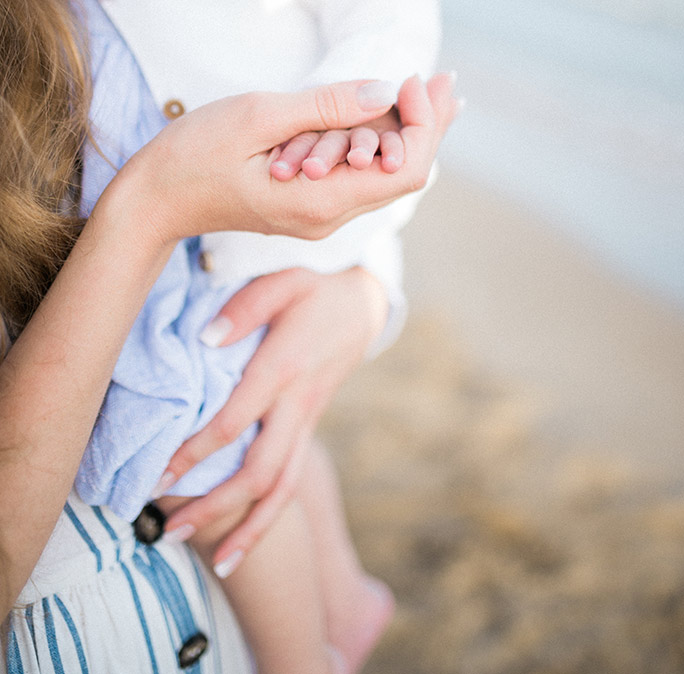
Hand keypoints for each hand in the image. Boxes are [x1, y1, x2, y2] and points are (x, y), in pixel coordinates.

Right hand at [114, 73, 455, 246]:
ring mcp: (322, 214)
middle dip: (430, 123)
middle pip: (407, 175)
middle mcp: (330, 217)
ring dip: (411, 132)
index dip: (424, 124)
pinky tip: (397, 113)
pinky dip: (384, 143)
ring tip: (436, 90)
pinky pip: (362, 175)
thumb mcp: (257, 117)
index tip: (415, 79)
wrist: (151, 201)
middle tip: (449, 79)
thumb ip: (324, 107)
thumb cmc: (193, 155)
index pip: (406, 171)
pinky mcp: (311, 204)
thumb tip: (386, 92)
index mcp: (322, 201)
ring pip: (387, 175)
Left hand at [157, 267, 386, 572]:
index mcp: (284, 369)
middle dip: (214, 508)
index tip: (156, 475)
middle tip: (168, 532)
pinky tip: (244, 541)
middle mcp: (297, 405)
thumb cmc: (314, 289)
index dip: (194, 453)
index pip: (234, 423)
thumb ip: (243, 309)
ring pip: (284, 487)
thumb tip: (206, 339)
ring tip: (217, 562)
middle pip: (259, 472)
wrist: (366, 304)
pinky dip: (269, 516)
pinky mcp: (309, 427)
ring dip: (250, 528)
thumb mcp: (283, 282)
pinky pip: (291, 479)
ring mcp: (308, 421)